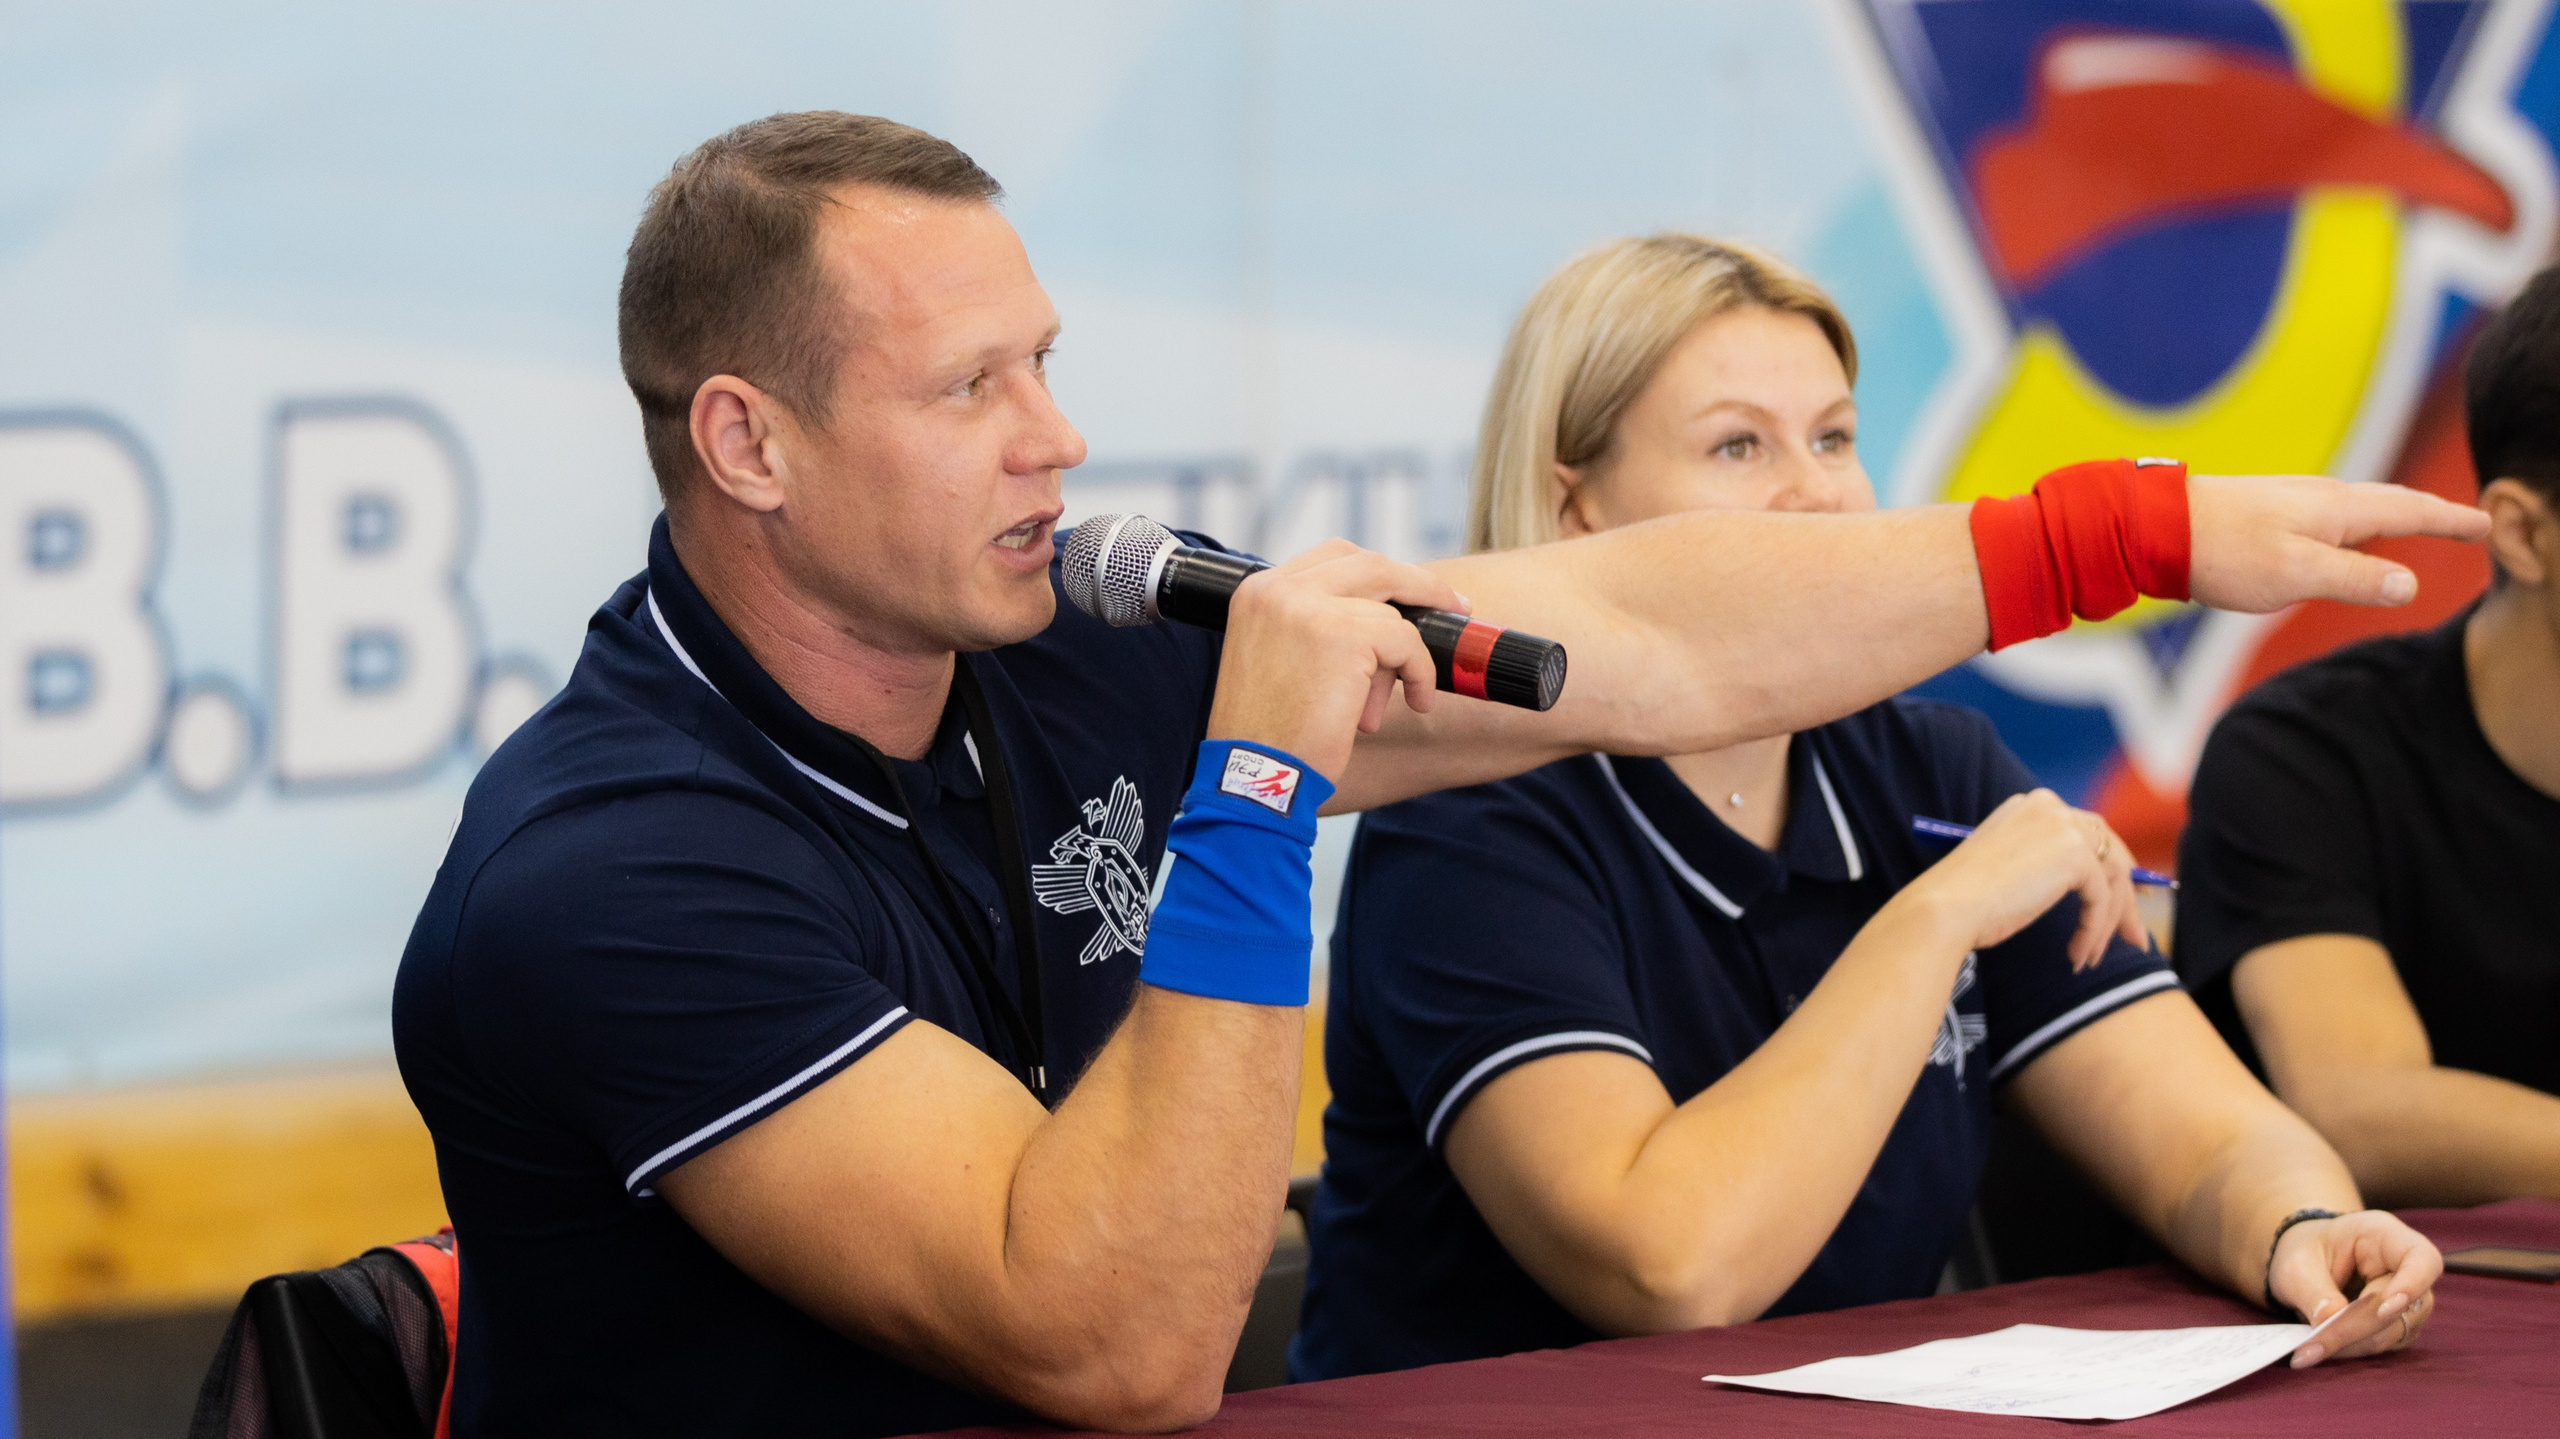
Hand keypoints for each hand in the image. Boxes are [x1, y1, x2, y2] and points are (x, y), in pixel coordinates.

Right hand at [1205, 539, 1468, 780]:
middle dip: (1419, 585)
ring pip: (1390, 610)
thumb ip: (1315, 625)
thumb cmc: (1271, 734)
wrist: (1255, 777)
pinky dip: (1419, 672)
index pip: (1332, 557)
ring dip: (1406, 655)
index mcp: (1257, 591)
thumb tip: (1385, 616)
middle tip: (1453, 607)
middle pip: (1369, 564)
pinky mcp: (1342, 636)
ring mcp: (1309, 608)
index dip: (1381, 574)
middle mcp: (1278, 590)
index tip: (1412, 592)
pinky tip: (1416, 701)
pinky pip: (1406, 641)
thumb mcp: (1279, 660)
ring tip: (1397, 697)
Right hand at [1897, 790, 2144, 967]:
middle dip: (2126, 899)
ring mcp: (2065, 827)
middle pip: (2110, 852)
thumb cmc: (1964, 900)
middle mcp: (2051, 807)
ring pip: (2113, 878)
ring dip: (2108, 924)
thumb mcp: (2009, 870)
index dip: (2114, 868)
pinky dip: (2094, 931)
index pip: (2089, 833)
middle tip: (2136, 937)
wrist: (1945, 908)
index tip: (2128, 901)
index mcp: (2032, 806)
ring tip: (2091, 958)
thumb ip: (2046, 865)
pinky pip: (2102, 899)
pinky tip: (2077, 954)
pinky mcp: (2076, 854)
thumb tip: (2095, 888)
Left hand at [2188, 474, 2488, 611]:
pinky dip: (2357, 521)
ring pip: (2359, 506)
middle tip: (2467, 522)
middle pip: (2390, 503)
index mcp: (2336, 509)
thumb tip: (2409, 586)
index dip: (2450, 520)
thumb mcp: (2296, 574)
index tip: (2486, 524)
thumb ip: (2353, 579)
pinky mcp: (2267, 510)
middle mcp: (2320, 496)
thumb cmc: (2224, 551)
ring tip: (2418, 522)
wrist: (2155, 526)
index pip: (2410, 511)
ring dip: (2395, 513)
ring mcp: (2292, 500)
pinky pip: (2331, 513)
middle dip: (2431, 513)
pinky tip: (2342, 532)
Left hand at [2271, 1209, 2441, 1366]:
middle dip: (2358, 1327)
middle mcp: (2406, 1270)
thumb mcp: (2296, 1264)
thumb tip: (2328, 1320)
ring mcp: (2408, 1302)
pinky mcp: (2398, 1326)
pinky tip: (2323, 1347)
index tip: (2384, 1309)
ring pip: (2395, 1332)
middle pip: (2404, 1306)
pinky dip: (2353, 1349)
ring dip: (2354, 1343)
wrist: (2306, 1263)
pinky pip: (2383, 1344)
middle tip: (2314, 1344)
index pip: (2422, 1259)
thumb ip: (2312, 1290)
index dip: (2412, 1285)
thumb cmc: (2305, 1253)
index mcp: (2385, 1236)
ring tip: (2311, 1346)